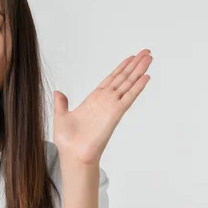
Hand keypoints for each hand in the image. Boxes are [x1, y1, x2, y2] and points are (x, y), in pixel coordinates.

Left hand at [53, 49, 152, 165]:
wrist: (73, 155)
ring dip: (139, 71)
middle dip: (135, 65)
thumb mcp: (60, 117)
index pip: (111, 80)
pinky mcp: (115, 114)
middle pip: (123, 78)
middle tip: (146, 52)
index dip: (121, 68)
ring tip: (149, 58)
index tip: (131, 58)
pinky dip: (137, 87)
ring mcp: (111, 107)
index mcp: (93, 100)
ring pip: (128, 84)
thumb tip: (58, 92)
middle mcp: (105, 101)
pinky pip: (128, 98)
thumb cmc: (68, 141)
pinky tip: (145, 77)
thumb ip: (61, 104)